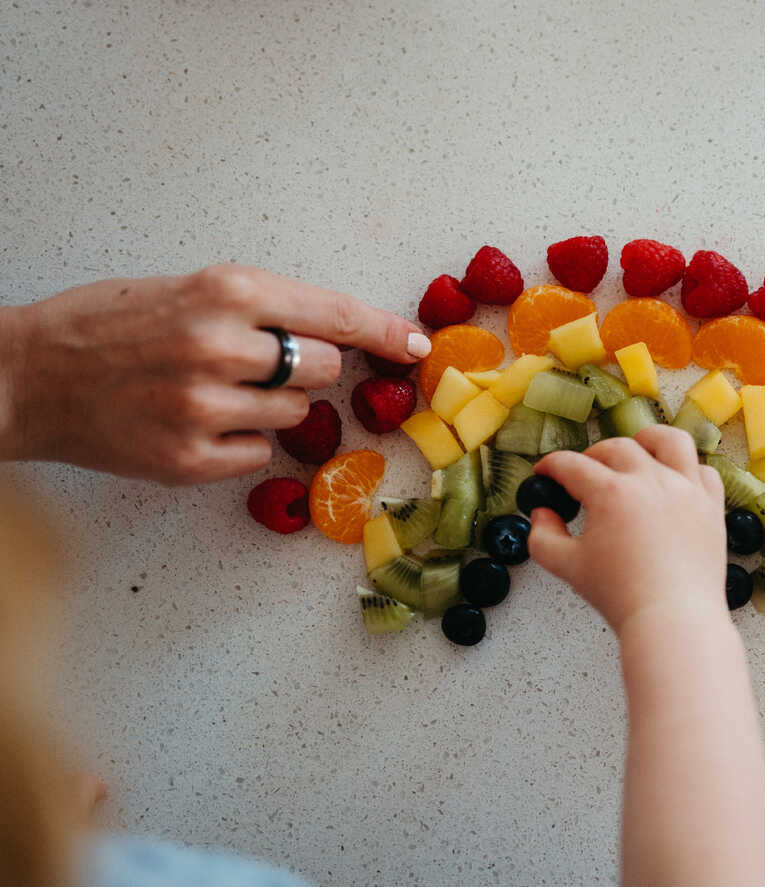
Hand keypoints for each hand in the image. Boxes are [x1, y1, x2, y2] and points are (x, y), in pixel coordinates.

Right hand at [0, 264, 428, 483]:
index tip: (418, 348)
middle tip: (254, 364)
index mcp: (226, 291)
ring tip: (212, 391)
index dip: (386, 333)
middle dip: (305, 369)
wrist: (27, 374)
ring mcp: (205, 408)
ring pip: (295, 415)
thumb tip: (343, 333)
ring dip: (271, 406)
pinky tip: (196, 423)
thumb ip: (264, 309)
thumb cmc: (110, 323)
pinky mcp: (189, 460)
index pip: (336, 315)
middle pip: (323, 369)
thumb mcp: (188, 289)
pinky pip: (259, 455)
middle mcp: (221, 346)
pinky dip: (240, 443)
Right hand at [528, 426, 727, 632]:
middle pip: (616, 447)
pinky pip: (703, 470)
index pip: (572, 465)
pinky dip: (687, 469)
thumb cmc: (621, 596)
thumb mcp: (566, 567)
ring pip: (669, 441)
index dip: (551, 466)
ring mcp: (686, 489)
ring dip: (647, 440)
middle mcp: (651, 481)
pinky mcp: (711, 505)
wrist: (673, 619)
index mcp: (611, 493)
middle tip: (584, 474)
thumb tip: (543, 513)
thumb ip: (543, 536)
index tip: (545, 473)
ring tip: (637, 450)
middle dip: (592, 456)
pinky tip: (675, 479)